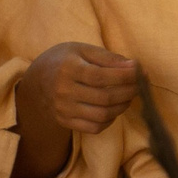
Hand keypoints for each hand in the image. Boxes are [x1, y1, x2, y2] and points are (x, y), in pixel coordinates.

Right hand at [26, 43, 140, 138]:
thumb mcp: (82, 50)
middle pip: (105, 98)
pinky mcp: (64, 121)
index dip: (125, 76)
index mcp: (67, 69)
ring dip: (122, 107)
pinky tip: (114, 108)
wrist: (35, 81)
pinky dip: (110, 120)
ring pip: (102, 115)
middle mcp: (63, 91)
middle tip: (141, 85)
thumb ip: (108, 57)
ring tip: (129, 95)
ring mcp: (63, 109)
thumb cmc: (63, 60)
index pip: (101, 76)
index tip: (141, 72)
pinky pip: (94, 127)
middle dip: (130, 92)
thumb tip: (134, 67)